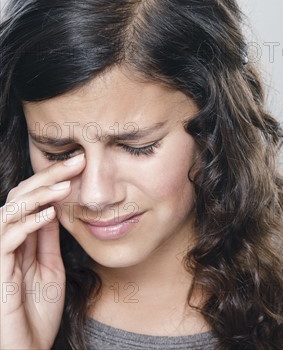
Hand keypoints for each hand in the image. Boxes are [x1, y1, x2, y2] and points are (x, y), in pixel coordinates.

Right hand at [0, 153, 85, 349]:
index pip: (32, 198)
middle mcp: (6, 242)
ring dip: (39, 195)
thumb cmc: (36, 315)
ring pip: (11, 211)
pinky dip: (29, 223)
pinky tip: (51, 214)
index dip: (52, 178)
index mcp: (20, 239)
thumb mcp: (49, 268)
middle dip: (47, 176)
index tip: (80, 164)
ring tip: (65, 186)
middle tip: (76, 162)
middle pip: (20, 196)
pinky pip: (7, 239)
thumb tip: (55, 208)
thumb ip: (46, 239)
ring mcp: (0, 256)